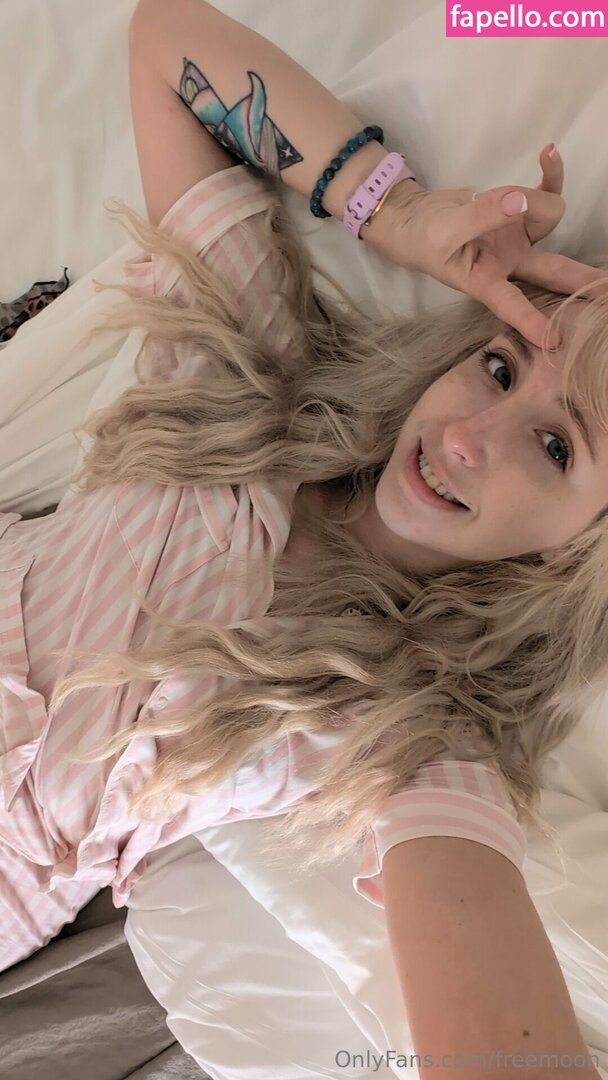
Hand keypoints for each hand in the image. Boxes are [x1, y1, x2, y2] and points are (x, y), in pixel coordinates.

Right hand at [365, 144, 607, 349]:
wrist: (419, 221)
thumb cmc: (425, 239)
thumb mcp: (444, 232)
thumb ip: (480, 218)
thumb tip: (519, 202)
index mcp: (485, 282)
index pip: (511, 303)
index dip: (531, 321)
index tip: (553, 341)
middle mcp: (509, 265)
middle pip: (553, 272)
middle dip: (581, 281)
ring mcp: (519, 240)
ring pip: (548, 217)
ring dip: (533, 198)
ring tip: (493, 195)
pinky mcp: (521, 214)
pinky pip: (545, 192)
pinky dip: (550, 174)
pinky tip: (548, 153)